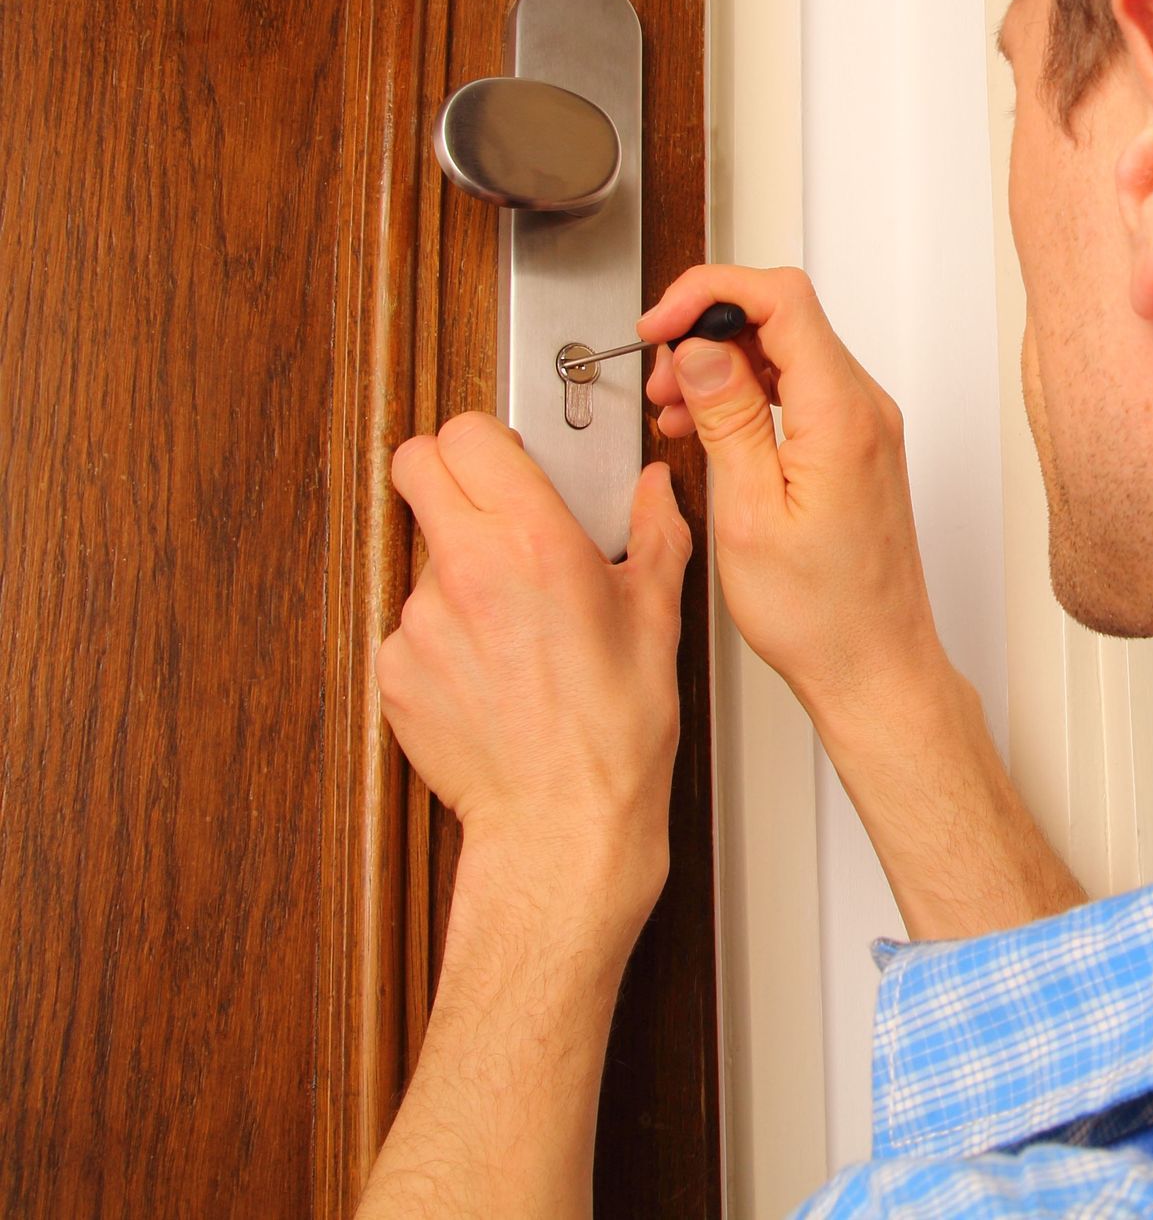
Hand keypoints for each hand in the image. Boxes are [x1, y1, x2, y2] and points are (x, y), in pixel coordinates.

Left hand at [378, 413, 690, 946]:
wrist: (564, 822)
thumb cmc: (616, 731)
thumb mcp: (656, 616)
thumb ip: (657, 533)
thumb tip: (656, 490)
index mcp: (533, 541)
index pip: (466, 433)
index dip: (485, 440)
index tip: (503, 459)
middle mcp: (465, 570)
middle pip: (412, 465)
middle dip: (443, 472)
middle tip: (481, 503)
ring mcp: (419, 622)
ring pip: (417, 552)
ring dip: (453, 566)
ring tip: (510, 620)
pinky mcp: (393, 669)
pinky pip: (407, 625)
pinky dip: (441, 634)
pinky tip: (488, 668)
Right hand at [641, 265, 944, 716]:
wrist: (873, 666)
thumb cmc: (822, 615)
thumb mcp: (749, 514)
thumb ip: (728, 418)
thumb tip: (703, 348)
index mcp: (843, 417)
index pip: (782, 299)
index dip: (711, 292)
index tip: (661, 323)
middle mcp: (865, 411)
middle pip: (783, 316)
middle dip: (708, 330)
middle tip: (660, 375)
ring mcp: (864, 427)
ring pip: (786, 352)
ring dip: (723, 365)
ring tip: (674, 408)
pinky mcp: (855, 448)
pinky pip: (798, 390)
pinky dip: (747, 394)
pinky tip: (708, 426)